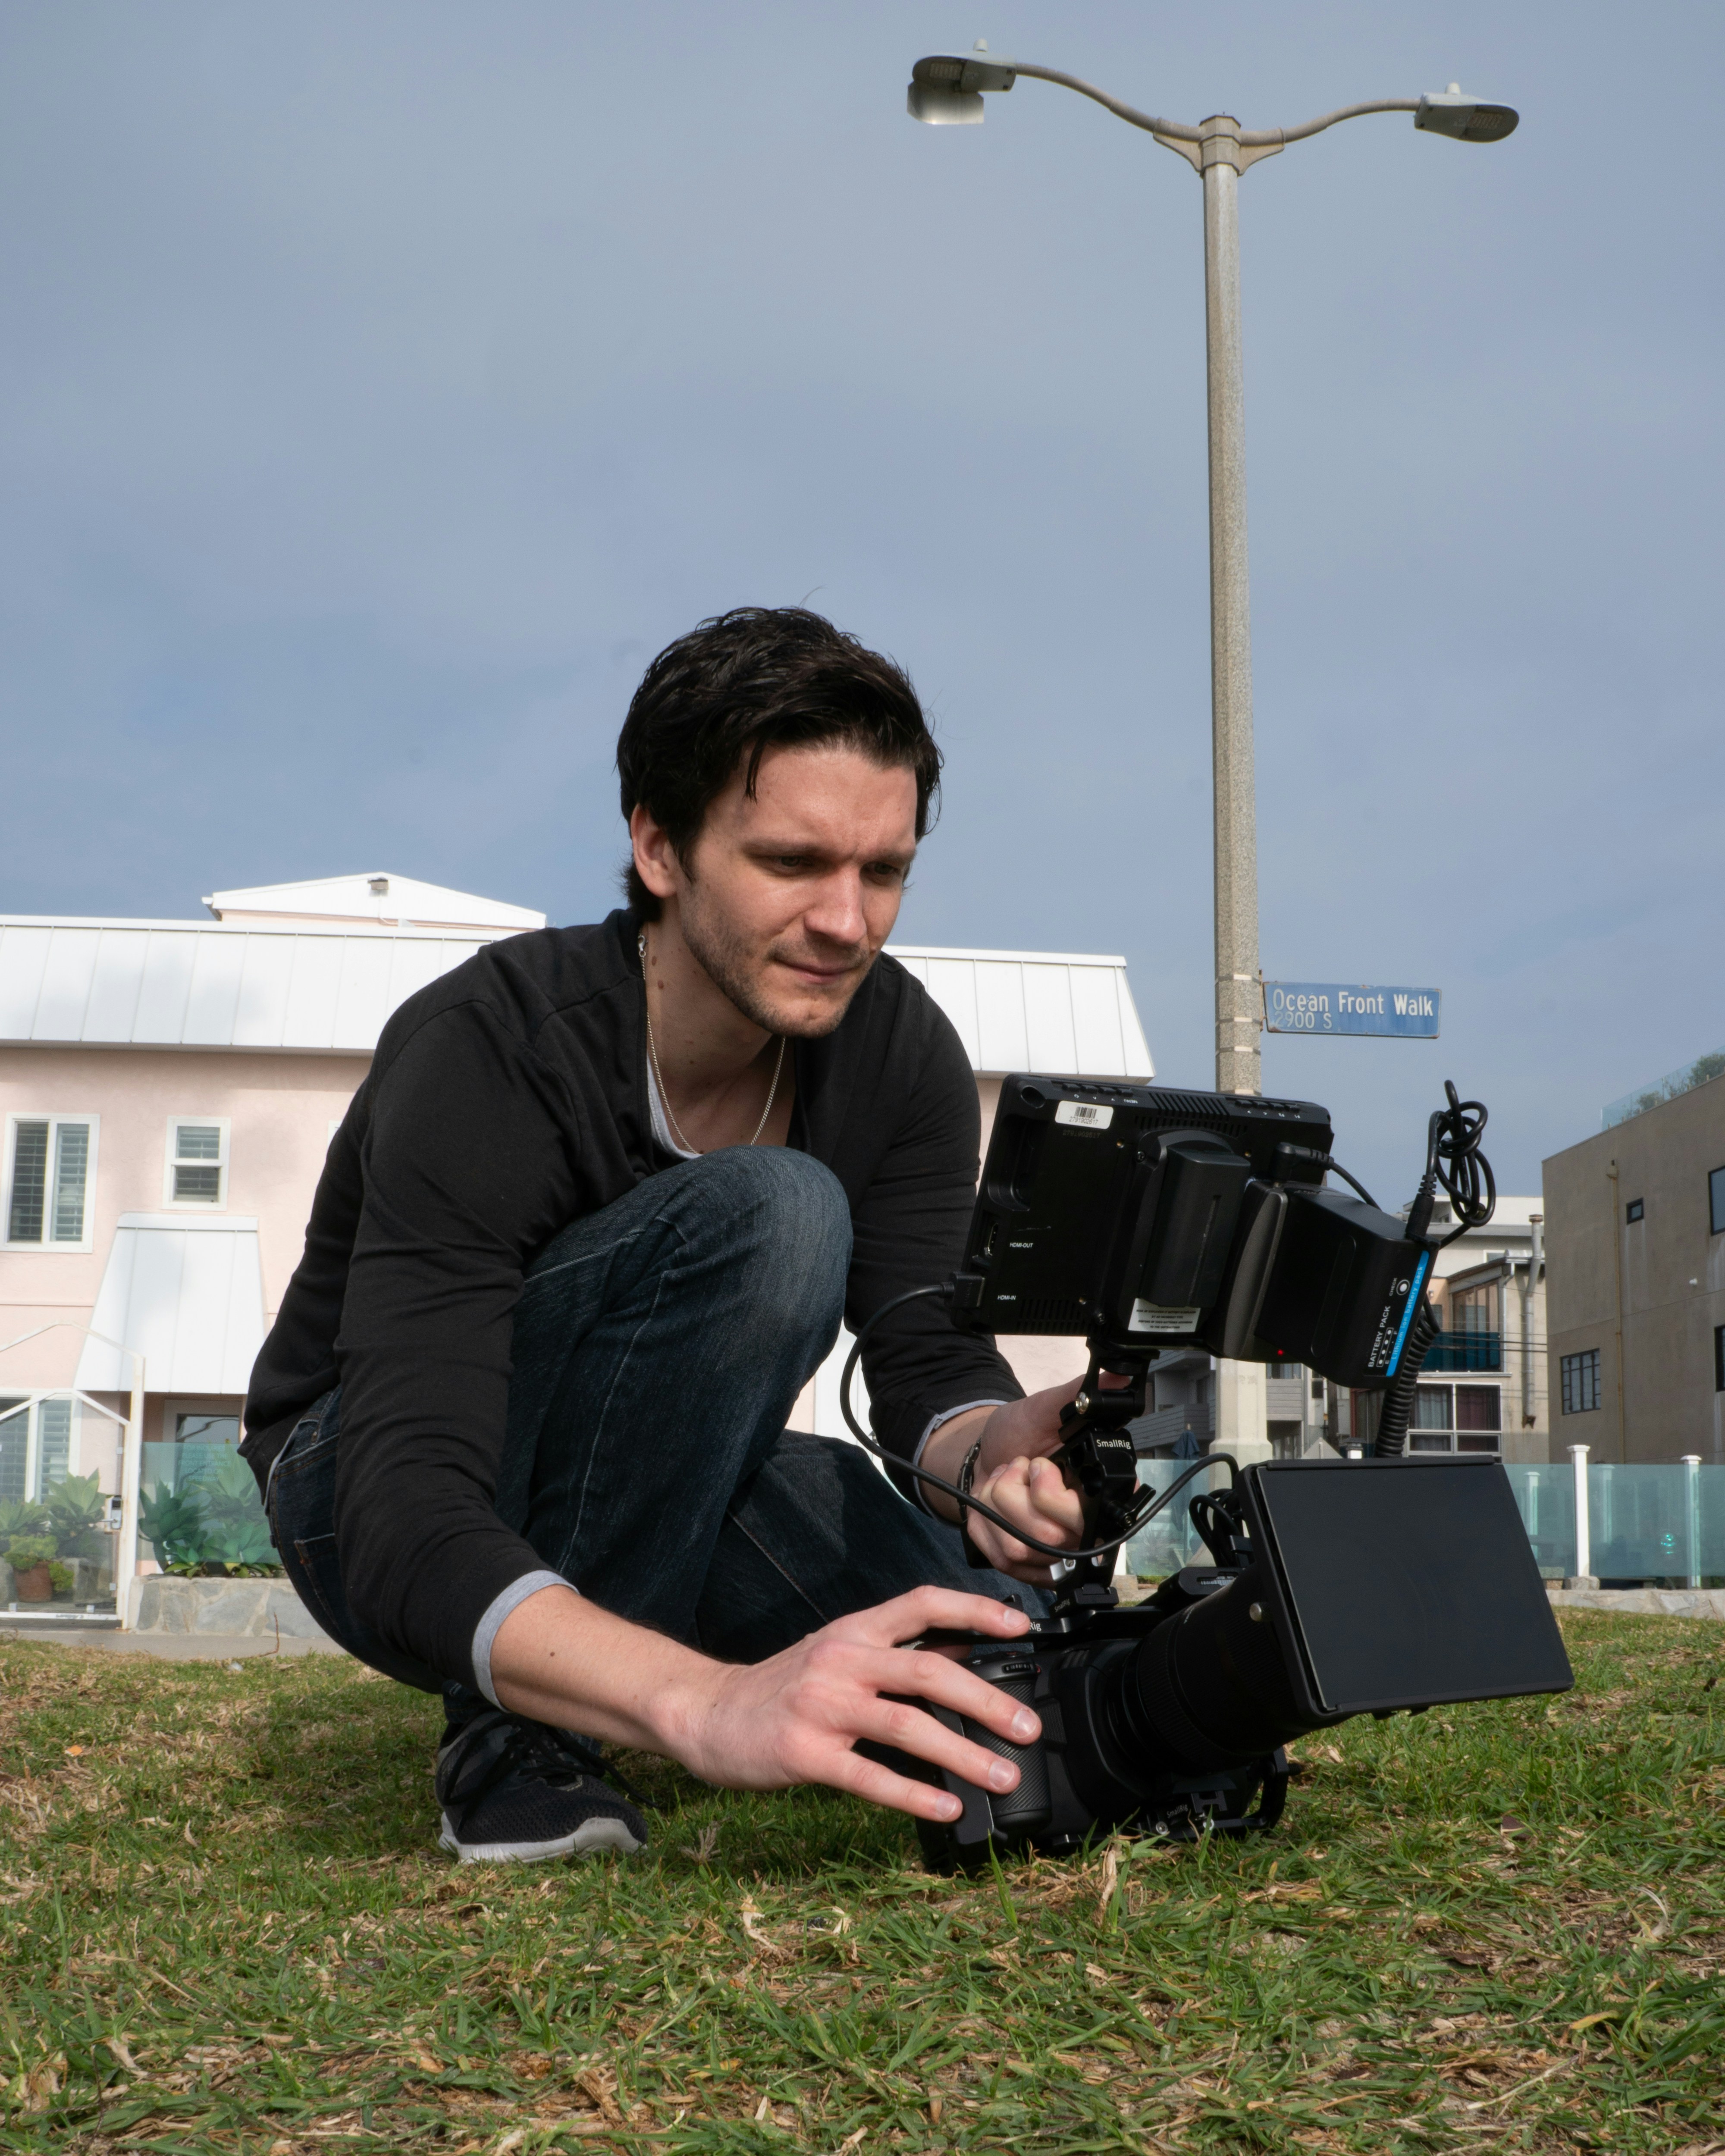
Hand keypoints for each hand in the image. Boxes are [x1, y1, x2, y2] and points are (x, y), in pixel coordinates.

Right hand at [674, 1586, 1041, 1823]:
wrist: (708, 1713)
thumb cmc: (783, 1687)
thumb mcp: (838, 1655)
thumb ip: (895, 1655)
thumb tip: (964, 1658)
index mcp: (855, 1631)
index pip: (922, 1603)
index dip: (973, 1610)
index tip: (1020, 1627)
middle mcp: (842, 1661)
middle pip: (927, 1671)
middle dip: (986, 1700)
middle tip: (1027, 1729)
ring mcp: (822, 1706)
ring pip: (907, 1725)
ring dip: (963, 1753)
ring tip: (1001, 1775)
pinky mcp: (806, 1753)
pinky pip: (870, 1776)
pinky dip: (915, 1794)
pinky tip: (947, 1808)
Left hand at [922, 1375, 1133, 1583]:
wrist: (987, 1456)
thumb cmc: (1020, 1434)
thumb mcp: (1045, 1409)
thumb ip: (1080, 1394)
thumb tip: (1118, 1375)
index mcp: (1102, 1491)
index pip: (1093, 1517)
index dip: (1053, 1492)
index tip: (1038, 1463)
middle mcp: (1085, 1527)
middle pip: (1050, 1536)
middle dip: (1016, 1493)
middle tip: (1018, 1467)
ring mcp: (1057, 1553)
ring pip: (1022, 1548)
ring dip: (998, 1505)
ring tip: (1004, 1481)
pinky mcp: (1029, 1565)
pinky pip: (1002, 1559)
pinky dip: (985, 1525)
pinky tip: (990, 1505)